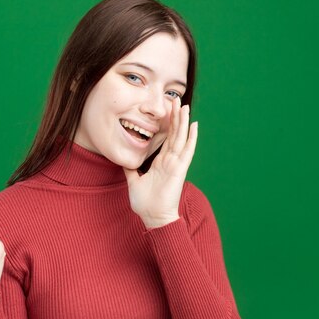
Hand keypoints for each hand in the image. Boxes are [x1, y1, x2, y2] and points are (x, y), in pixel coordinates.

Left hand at [122, 96, 198, 228]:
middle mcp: (170, 161)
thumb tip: (124, 161)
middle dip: (175, 117)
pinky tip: (195, 125)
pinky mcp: (179, 170)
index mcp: (161, 163)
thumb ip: (130, 171)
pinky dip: (191, 138)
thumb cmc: (145, 203)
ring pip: (180, 138)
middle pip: (174, 135)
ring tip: (185, 106)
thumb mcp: (134, 182)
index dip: (167, 125)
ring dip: (183, 122)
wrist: (153, 217)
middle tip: (176, 100)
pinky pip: (187, 151)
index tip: (167, 111)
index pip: (165, 139)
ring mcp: (176, 165)